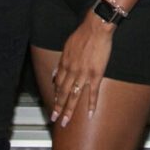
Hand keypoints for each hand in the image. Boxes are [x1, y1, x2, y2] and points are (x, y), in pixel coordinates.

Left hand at [50, 12, 114, 127]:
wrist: (96, 28)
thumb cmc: (82, 34)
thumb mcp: (67, 46)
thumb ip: (62, 62)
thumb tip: (55, 73)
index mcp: (64, 63)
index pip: (57, 83)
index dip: (55, 95)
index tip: (54, 104)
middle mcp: (71, 71)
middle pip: (62, 93)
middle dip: (58, 107)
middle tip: (55, 119)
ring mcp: (83, 74)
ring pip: (74, 96)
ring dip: (69, 110)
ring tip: (65, 121)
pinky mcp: (95, 74)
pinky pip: (92, 92)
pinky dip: (91, 104)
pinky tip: (89, 114)